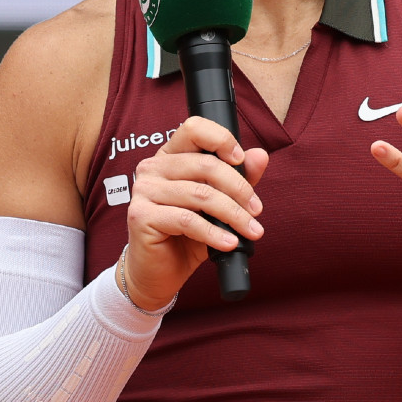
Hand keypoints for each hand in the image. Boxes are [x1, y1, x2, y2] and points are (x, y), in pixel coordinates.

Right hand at [118, 116, 268, 311]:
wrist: (159, 273)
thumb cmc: (186, 237)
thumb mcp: (218, 206)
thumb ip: (237, 179)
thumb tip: (259, 156)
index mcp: (169, 157)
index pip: (194, 129)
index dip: (221, 140)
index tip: (241, 160)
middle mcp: (152, 168)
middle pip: (205, 165)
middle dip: (239, 189)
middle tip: (256, 211)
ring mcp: (143, 191)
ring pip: (200, 195)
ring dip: (233, 215)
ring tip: (250, 231)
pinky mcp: (141, 216)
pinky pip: (186, 220)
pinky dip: (213, 233)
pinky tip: (228, 242)